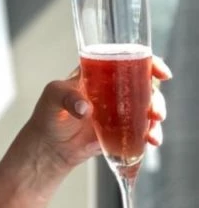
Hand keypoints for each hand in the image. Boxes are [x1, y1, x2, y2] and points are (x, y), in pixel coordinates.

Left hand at [22, 55, 171, 173]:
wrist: (49, 146)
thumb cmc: (48, 114)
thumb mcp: (52, 97)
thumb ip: (66, 96)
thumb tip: (84, 108)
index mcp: (99, 73)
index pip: (127, 61)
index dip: (148, 63)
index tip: (160, 72)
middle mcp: (113, 89)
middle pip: (144, 85)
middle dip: (156, 97)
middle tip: (155, 112)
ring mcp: (119, 111)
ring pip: (147, 108)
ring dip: (155, 117)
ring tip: (152, 133)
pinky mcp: (121, 131)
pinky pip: (142, 129)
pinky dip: (150, 134)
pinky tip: (151, 141)